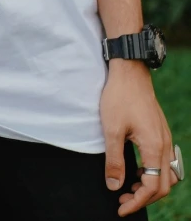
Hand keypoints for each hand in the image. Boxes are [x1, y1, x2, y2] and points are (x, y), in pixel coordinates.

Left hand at [100, 63, 179, 215]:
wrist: (130, 71)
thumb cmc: (120, 97)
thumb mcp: (111, 129)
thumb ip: (114, 160)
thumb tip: (114, 186)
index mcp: (154, 147)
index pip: (151, 187)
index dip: (136, 202)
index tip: (120, 208)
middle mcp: (165, 145)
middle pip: (163, 185)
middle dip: (144, 198)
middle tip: (122, 200)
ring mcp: (165, 138)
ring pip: (167, 174)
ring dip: (151, 186)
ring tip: (129, 187)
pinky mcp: (161, 131)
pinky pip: (164, 161)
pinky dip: (153, 173)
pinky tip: (135, 169)